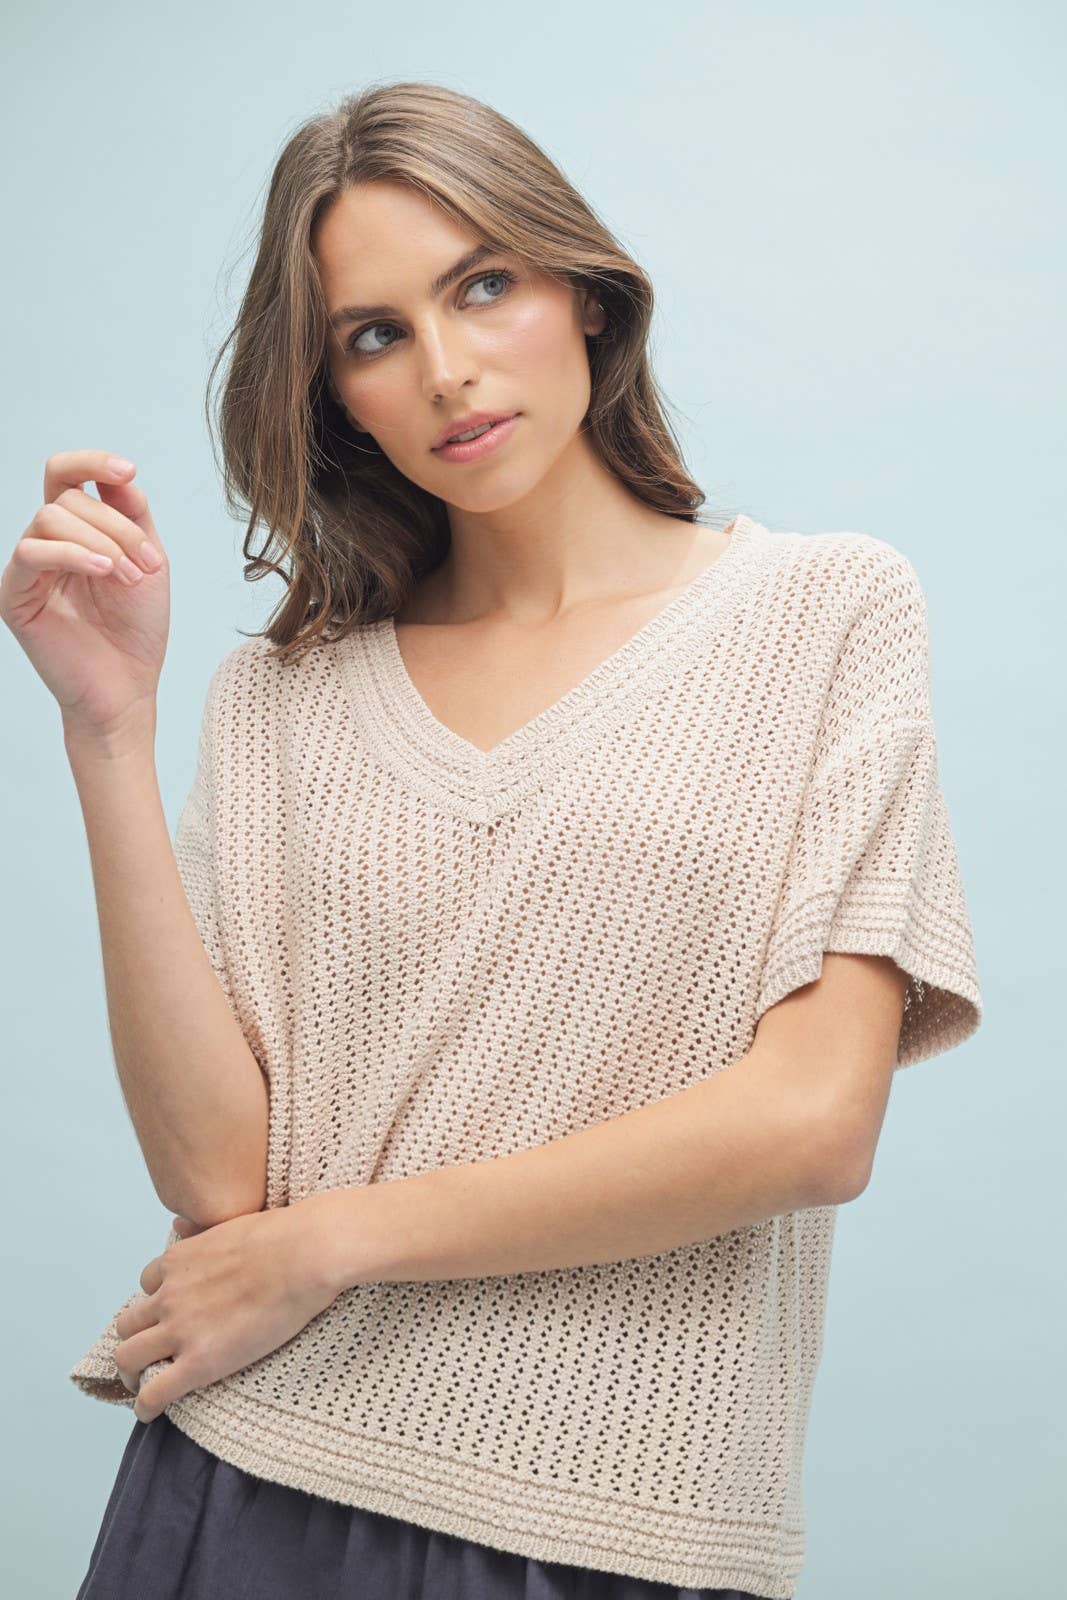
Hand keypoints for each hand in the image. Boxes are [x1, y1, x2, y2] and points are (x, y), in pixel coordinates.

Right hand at [0, 449, 169, 746]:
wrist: (128, 686)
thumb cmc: (136, 630)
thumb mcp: (149, 562)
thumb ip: (135, 517)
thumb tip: (122, 475)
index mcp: (78, 530)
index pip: (66, 475)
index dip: (91, 462)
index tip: (127, 470)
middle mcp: (48, 543)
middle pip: (68, 497)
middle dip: (116, 525)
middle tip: (146, 563)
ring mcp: (29, 568)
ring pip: (50, 518)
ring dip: (101, 541)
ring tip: (128, 576)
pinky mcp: (16, 595)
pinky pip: (32, 552)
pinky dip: (73, 554)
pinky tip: (104, 571)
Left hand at [113, 1206, 337, 1423]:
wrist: (304, 1256)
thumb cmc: (282, 1236)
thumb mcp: (229, 1222)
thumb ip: (200, 1232)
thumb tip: (181, 1225)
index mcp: (178, 1261)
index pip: (147, 1285)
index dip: (156, 1303)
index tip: (168, 1317)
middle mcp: (169, 1295)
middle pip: (127, 1324)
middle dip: (135, 1340)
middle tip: (149, 1354)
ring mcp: (180, 1329)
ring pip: (127, 1359)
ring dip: (131, 1373)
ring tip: (142, 1385)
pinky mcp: (198, 1362)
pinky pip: (153, 1393)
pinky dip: (145, 1406)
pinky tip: (149, 1412)